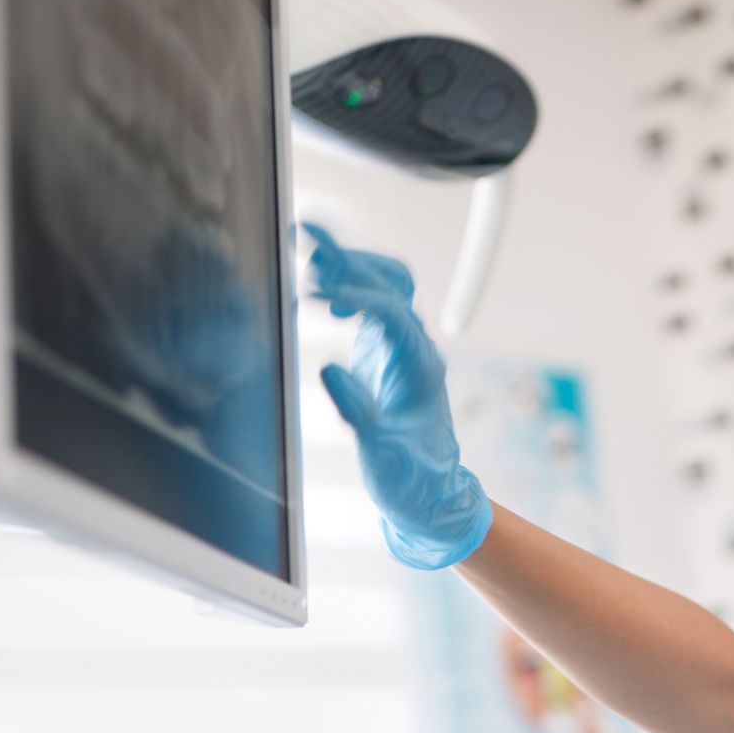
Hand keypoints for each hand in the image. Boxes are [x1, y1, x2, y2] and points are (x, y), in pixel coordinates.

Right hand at [302, 222, 492, 568]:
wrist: (428, 496)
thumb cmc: (409, 479)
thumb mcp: (380, 454)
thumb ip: (357, 412)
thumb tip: (328, 368)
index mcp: (421, 365)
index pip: (390, 309)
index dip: (352, 293)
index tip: (310, 291)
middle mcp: (415, 348)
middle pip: (392, 281)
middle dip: (350, 256)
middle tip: (306, 236)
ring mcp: (402, 347)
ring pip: (386, 285)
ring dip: (350, 263)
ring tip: (308, 248)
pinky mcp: (385, 353)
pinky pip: (371, 304)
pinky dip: (346, 287)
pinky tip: (318, 294)